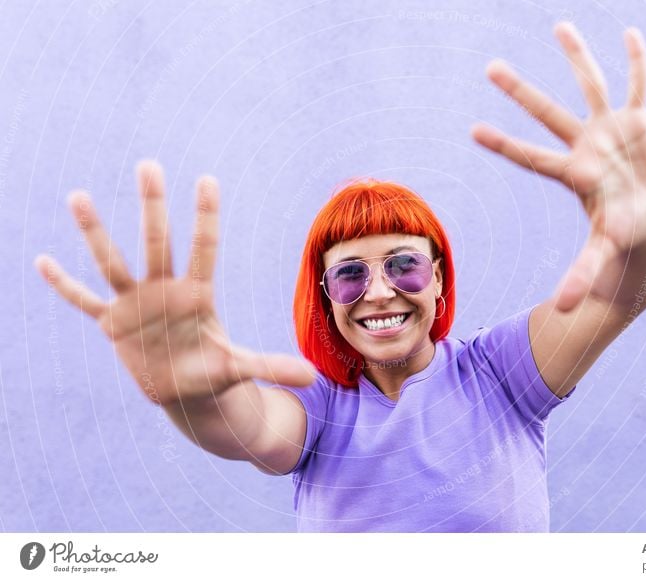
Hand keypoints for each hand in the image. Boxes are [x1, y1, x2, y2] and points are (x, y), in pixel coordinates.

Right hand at [34, 161, 315, 405]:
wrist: (183, 389)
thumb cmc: (213, 370)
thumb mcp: (239, 368)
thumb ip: (271, 367)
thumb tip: (312, 379)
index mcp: (198, 295)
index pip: (204, 248)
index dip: (206, 217)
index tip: (208, 179)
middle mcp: (165, 291)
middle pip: (158, 243)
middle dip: (153, 207)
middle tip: (149, 164)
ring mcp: (136, 305)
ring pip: (113, 263)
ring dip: (95, 233)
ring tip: (78, 196)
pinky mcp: (113, 325)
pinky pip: (84, 301)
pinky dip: (64, 286)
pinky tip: (42, 261)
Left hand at [472, 22, 645, 311]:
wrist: (644, 226)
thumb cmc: (619, 242)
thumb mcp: (601, 258)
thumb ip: (580, 277)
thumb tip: (561, 309)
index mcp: (574, 176)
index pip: (532, 158)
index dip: (505, 144)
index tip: (471, 130)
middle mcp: (586, 148)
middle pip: (549, 114)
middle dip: (521, 92)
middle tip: (489, 67)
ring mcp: (611, 133)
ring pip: (592, 87)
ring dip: (578, 58)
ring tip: (557, 25)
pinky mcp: (638, 126)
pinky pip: (638, 87)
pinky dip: (637, 63)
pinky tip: (629, 33)